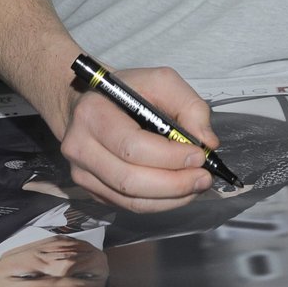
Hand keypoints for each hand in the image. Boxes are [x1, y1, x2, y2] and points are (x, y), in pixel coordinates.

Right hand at [59, 64, 219, 212]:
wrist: (91, 102)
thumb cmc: (128, 90)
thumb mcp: (160, 81)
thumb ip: (189, 106)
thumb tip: (207, 142)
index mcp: (93, 113)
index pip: (132, 146)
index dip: (169, 156)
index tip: (199, 155)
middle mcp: (80, 147)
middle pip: (129, 180)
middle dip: (174, 184)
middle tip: (203, 177)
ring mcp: (82, 173)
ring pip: (130, 200)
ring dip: (170, 198)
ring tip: (196, 185)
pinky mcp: (91, 190)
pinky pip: (128, 205)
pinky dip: (159, 203)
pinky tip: (178, 191)